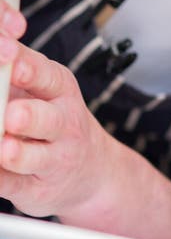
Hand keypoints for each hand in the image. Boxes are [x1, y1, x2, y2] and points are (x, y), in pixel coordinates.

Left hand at [0, 34, 112, 217]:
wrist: (93, 170)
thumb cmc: (56, 120)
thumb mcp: (46, 87)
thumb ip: (18, 67)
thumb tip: (1, 48)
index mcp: (61, 90)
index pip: (46, 76)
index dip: (26, 68)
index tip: (10, 62)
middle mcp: (64, 124)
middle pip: (47, 119)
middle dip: (28, 116)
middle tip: (13, 115)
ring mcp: (55, 159)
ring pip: (36, 157)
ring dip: (17, 154)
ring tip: (6, 148)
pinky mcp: (38, 190)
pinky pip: (16, 186)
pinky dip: (2, 180)